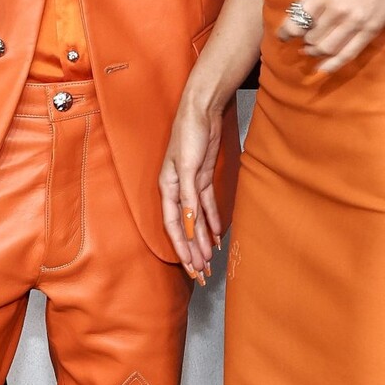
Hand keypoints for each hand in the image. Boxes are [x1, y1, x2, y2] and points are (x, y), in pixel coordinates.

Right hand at [159, 89, 224, 281]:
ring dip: (202, 241)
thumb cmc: (189, 134)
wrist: (201, 110)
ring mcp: (191, 185)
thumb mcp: (186, 166)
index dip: (182, 247)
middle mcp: (177, 191)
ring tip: (209, 262)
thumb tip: (188, 225)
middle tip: (202, 274)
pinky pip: (207, 207)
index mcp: (168, 188)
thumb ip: (188, 197)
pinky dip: (211, 222)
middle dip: (193, 252)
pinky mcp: (203, 179)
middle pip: (185, 228)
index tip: (191, 266)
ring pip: (196, 221)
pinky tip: (215, 237)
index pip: (174, 226)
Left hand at [278, 0, 384, 72]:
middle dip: (302, 40)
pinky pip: (349, 54)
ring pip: (326, 49)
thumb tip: (296, 13)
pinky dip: (333, 64)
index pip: (296, 23)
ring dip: (314, 52)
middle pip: (310, 38)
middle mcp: (338, 10)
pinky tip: (323, 68)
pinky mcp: (372, 29)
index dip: (285, 33)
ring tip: (310, 49)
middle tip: (301, 37)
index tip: (282, 35)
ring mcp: (357, 22)